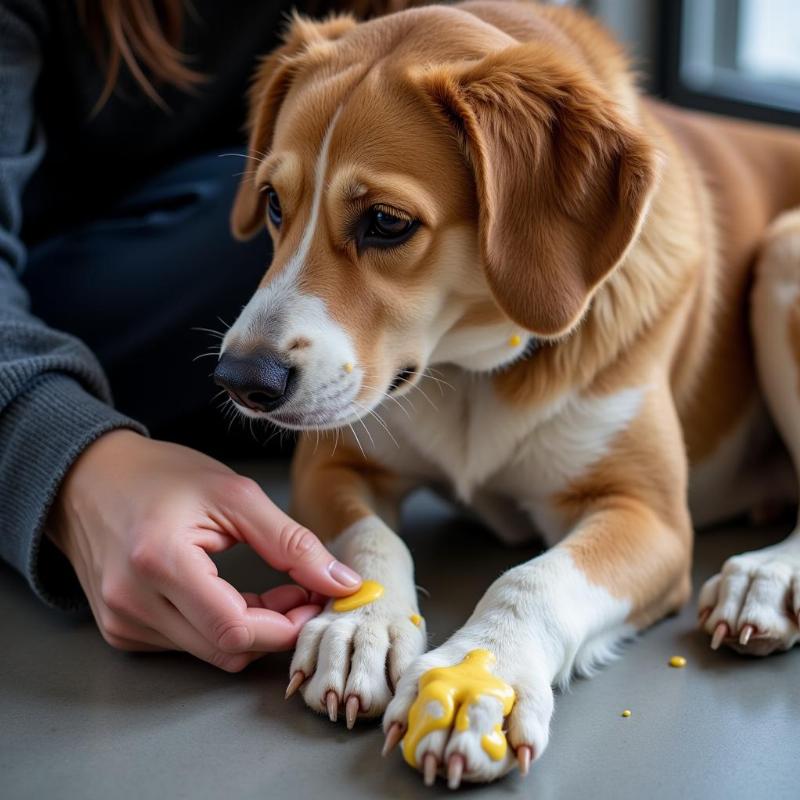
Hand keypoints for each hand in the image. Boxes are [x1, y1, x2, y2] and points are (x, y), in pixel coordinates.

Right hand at [47, 430, 361, 670]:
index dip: (288, 624)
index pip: (237, 629)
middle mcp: (132, 603)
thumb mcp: (236, 495)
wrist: (89, 478)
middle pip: (226, 650)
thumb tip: (342, 583)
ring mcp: (122, 622)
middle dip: (277, 627)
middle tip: (302, 591)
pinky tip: (231, 595)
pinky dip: (221, 627)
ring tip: (271, 588)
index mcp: (160, 562)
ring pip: (210, 652)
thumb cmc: (161, 476)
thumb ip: (292, 543)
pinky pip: (187, 645)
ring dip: (252, 629)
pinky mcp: (120, 630)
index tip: (317, 599)